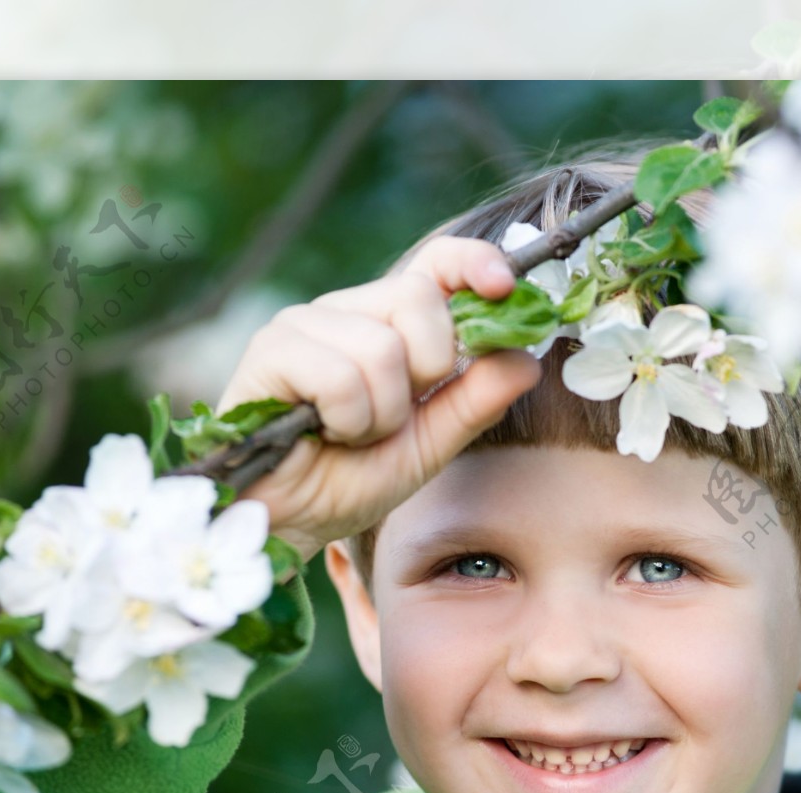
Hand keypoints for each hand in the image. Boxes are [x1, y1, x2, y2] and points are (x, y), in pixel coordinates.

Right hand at [216, 236, 541, 562]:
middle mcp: (347, 310)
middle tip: (395, 415)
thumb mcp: (432, 443)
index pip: (437, 263)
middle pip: (418, 298)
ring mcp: (304, 324)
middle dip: (426, 371)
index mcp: (388, 322)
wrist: (290, 521)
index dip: (474, 263)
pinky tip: (322, 433)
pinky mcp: (271, 350)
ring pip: (381, 346)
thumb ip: (477, 400)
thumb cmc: (351, 478)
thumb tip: (529, 359)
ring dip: (381, 412)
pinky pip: (341, 375)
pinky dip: (347, 420)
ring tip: (352, 433)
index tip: (505, 288)